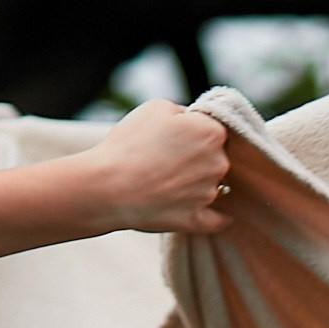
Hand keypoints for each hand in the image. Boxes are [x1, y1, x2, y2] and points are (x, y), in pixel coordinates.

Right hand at [84, 100, 232, 235]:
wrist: (110, 186)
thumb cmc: (130, 143)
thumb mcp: (156, 108)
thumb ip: (183, 113)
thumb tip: (192, 121)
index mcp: (211, 133)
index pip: (213, 130)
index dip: (194, 132)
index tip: (176, 137)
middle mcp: (218, 164)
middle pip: (215, 158)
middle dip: (197, 158)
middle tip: (167, 159)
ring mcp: (209, 194)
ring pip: (211, 186)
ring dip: (196, 184)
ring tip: (165, 182)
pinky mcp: (198, 220)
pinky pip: (217, 220)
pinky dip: (212, 215)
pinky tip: (205, 211)